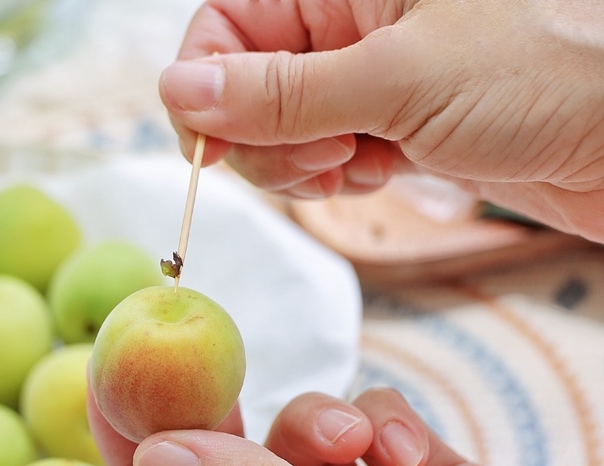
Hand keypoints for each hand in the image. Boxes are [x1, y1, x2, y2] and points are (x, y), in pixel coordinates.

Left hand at [88, 387, 603, 465]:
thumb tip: (156, 455)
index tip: (102, 384)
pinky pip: (369, 425)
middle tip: (194, 354)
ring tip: (358, 444)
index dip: (132, 457)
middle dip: (222, 418)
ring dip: (321, 423)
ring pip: (302, 437)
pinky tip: (414, 456)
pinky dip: (384, 425)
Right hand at [159, 0, 603, 235]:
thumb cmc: (553, 74)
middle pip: (246, 81)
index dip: (208, 83)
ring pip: (281, 125)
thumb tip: (181, 91)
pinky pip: (325, 153)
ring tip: (355, 166)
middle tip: (316, 160)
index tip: (213, 143)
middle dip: (261, 134)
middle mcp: (352, 20)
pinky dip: (335, 176)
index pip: (228, 21)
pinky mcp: (394, 122)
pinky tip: (379, 173)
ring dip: (298, 162)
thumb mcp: (397, 80)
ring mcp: (372, 74)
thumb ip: (280, 91)